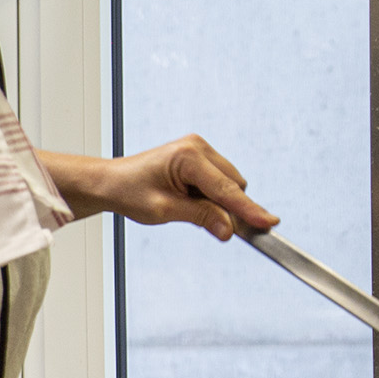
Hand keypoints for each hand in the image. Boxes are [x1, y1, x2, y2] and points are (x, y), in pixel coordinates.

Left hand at [71, 135, 277, 241]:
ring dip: (216, 200)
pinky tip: (187, 198)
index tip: (269, 224)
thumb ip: (200, 217)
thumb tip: (229, 230)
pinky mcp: (199, 155)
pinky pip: (219, 180)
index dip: (248, 210)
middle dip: (226, 207)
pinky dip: (211, 194)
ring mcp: (199, 148)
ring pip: (230, 184)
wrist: (110, 182)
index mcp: (187, 157)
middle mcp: (197, 147)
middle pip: (234, 185)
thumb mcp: (164, 210)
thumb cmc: (129, 193)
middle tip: (201, 221)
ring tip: (183, 205)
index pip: (226, 189)